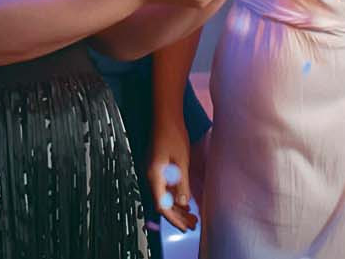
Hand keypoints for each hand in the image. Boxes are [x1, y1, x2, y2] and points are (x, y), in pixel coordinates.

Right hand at [148, 115, 197, 230]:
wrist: (166, 117)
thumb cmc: (173, 135)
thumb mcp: (181, 161)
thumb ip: (182, 183)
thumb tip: (183, 203)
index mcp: (155, 176)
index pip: (162, 206)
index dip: (173, 219)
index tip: (185, 227)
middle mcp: (151, 177)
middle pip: (162, 204)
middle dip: (177, 217)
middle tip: (192, 225)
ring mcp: (154, 173)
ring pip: (164, 198)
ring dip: (177, 209)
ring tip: (192, 217)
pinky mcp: (158, 169)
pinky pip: (165, 189)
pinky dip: (175, 198)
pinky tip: (186, 203)